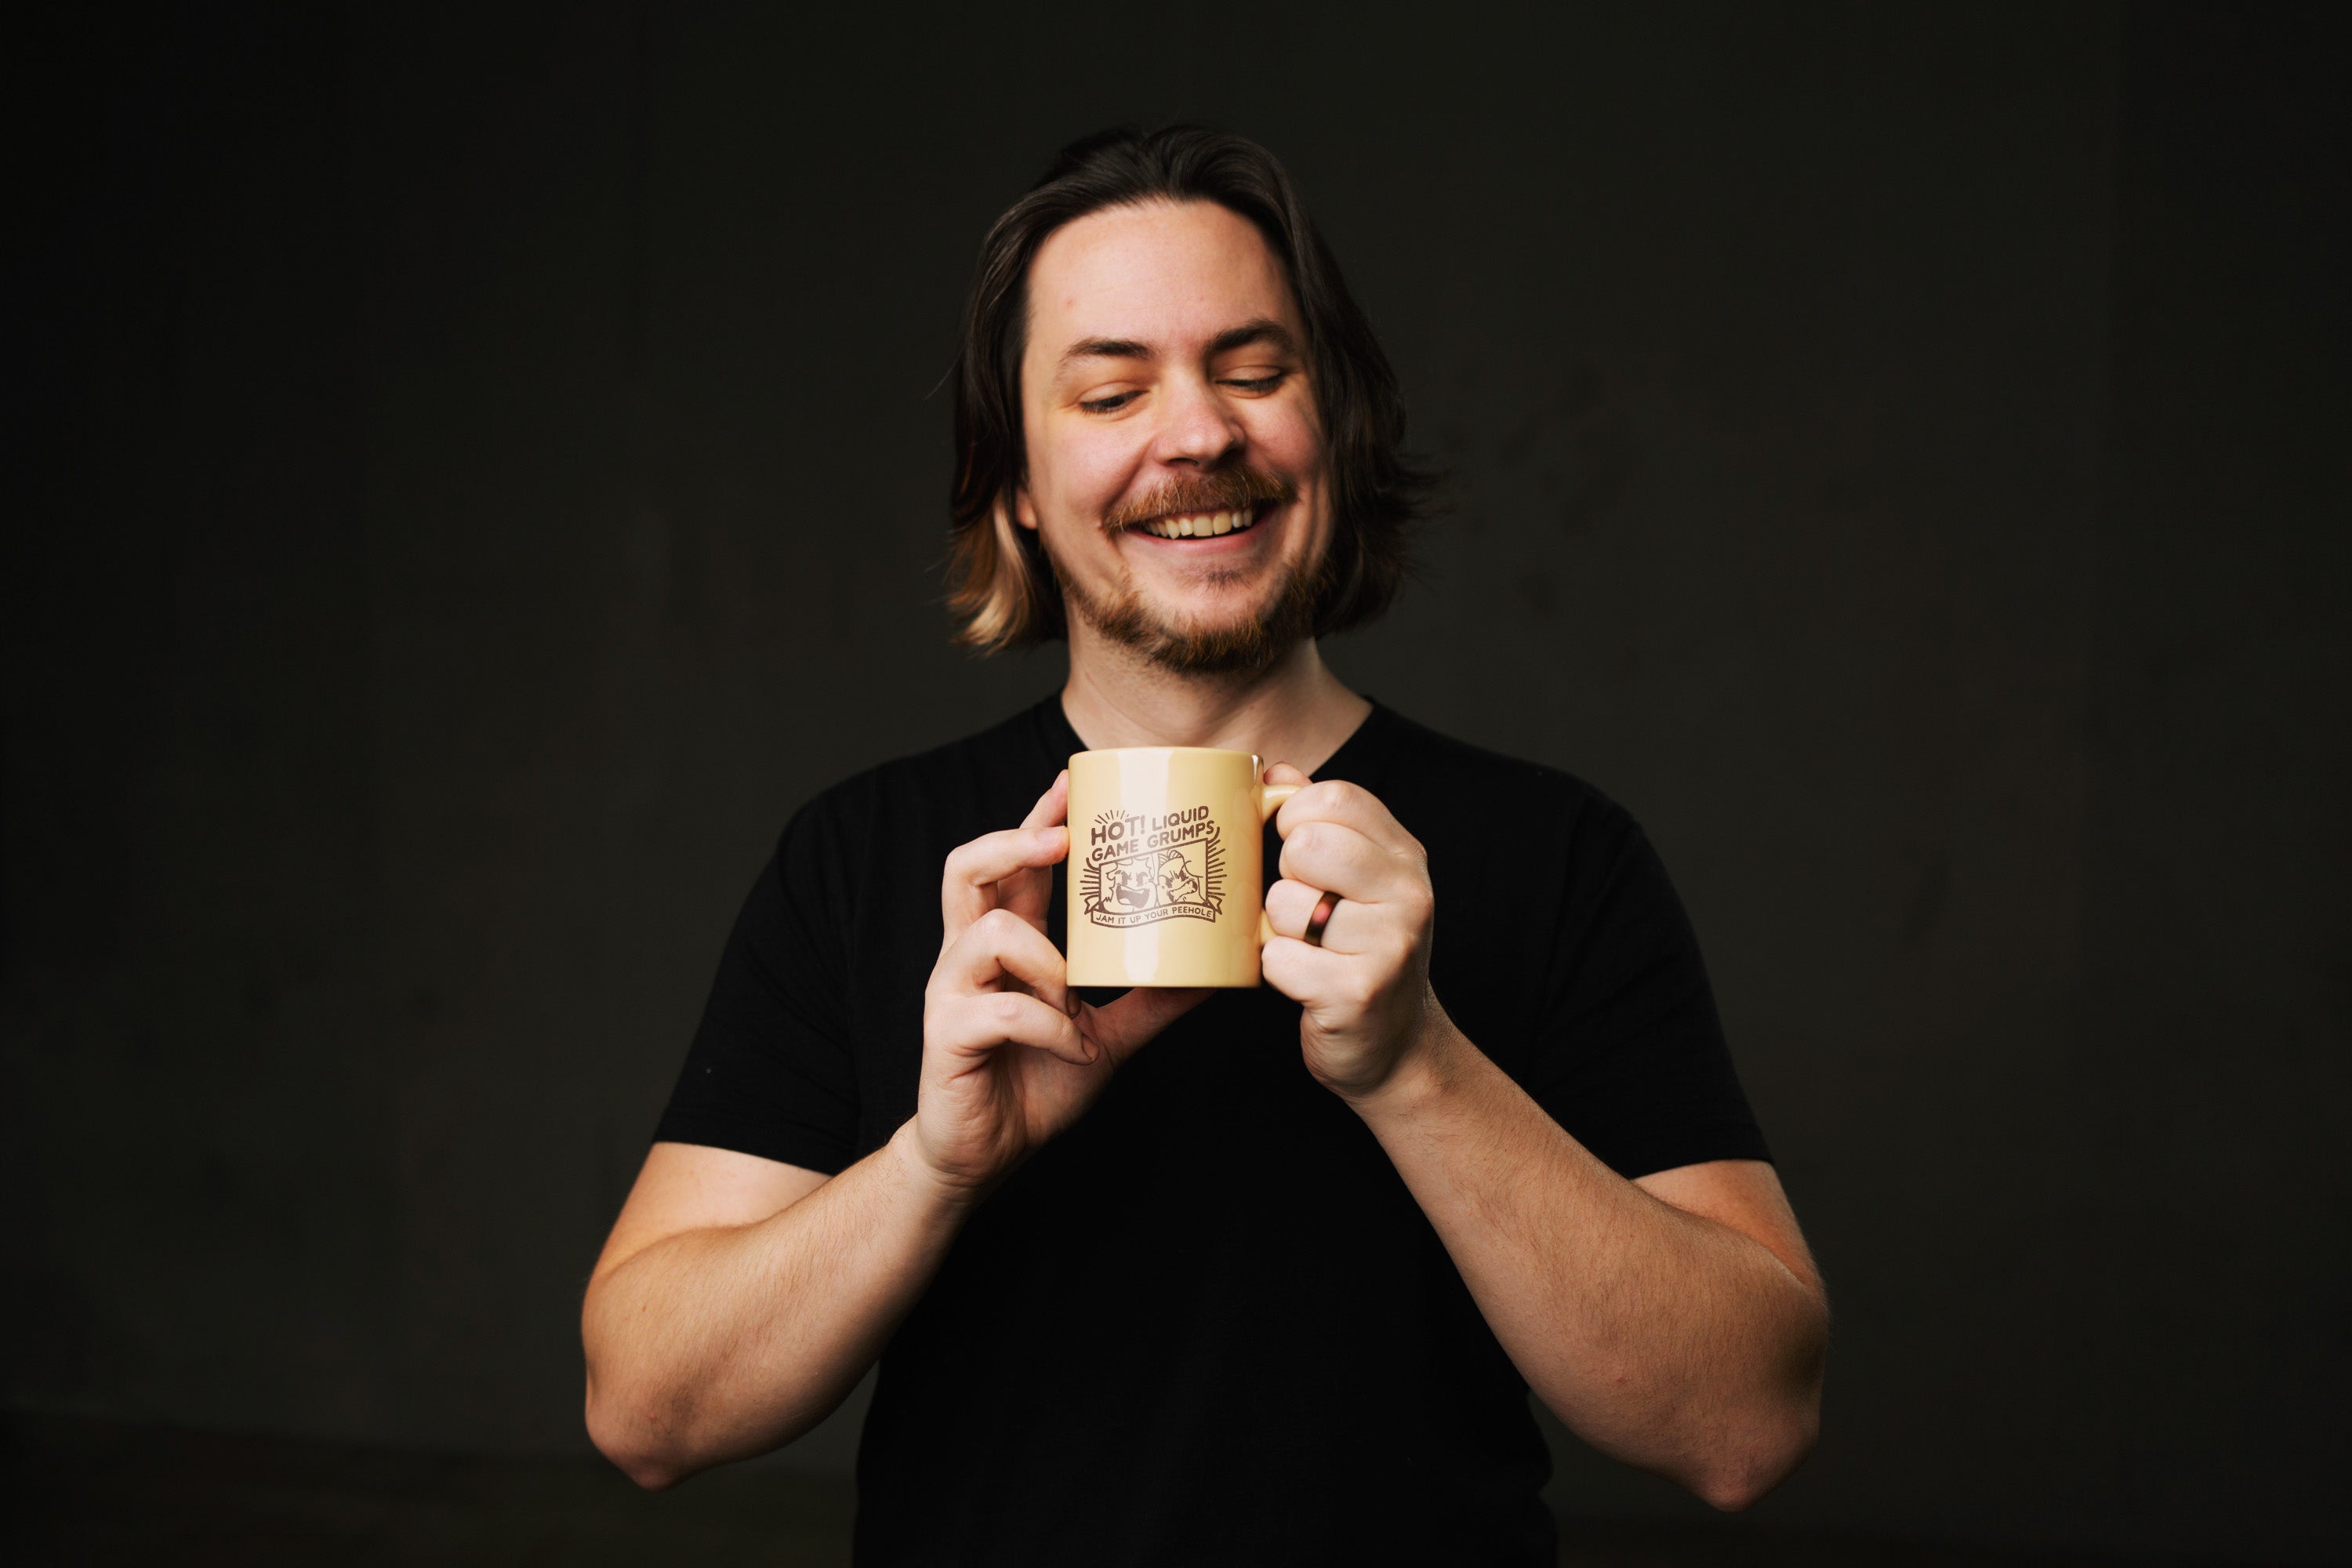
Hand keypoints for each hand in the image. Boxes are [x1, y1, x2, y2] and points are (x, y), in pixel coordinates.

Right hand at [913, 770, 1207, 1194]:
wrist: (986, 1154)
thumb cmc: (1036, 1084)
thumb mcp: (1111, 1035)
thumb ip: (1152, 998)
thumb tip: (1216, 968)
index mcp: (1006, 942)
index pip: (1014, 862)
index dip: (1038, 819)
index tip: (1073, 782)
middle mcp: (970, 955)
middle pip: (967, 869)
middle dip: (1013, 841)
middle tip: (1062, 838)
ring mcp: (953, 992)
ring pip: (985, 934)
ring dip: (1044, 958)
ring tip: (1074, 996)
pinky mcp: (947, 1034)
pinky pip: (999, 1009)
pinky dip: (1049, 1025)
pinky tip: (1076, 1047)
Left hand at [1259, 762, 1451, 1101]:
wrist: (1398, 1047)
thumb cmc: (1363, 953)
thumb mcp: (1357, 880)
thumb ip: (1319, 821)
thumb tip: (1274, 772)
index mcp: (1405, 855)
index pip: (1334, 797)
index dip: (1295, 818)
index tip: (1297, 851)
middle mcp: (1408, 893)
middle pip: (1307, 844)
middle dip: (1286, 876)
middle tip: (1304, 908)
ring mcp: (1388, 944)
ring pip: (1284, 903)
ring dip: (1277, 929)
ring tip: (1307, 947)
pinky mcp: (1357, 993)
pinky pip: (1278, 959)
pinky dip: (1276, 972)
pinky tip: (1304, 980)